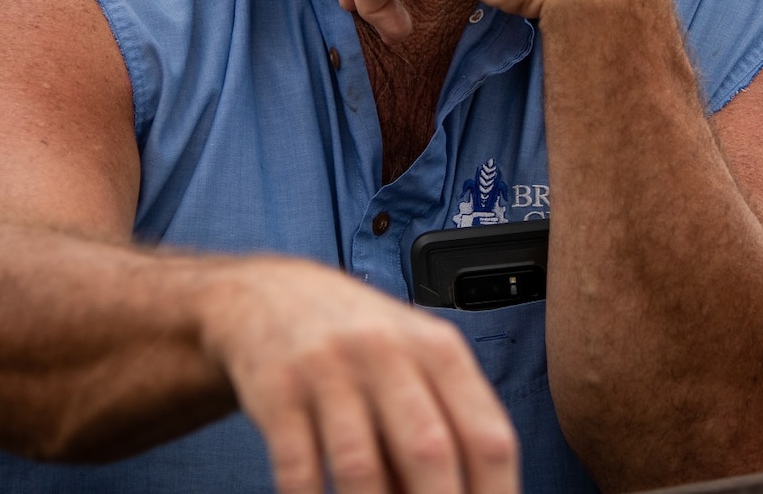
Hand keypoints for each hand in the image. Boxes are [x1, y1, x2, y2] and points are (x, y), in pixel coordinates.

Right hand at [199, 256, 519, 493]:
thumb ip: (441, 422)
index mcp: (437, 348)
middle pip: (430, 452)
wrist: (274, 292)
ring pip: (362, 469)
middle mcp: (387, 352)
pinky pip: (298, 470)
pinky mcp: (278, 388)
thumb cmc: (360, 337)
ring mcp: (330, 368)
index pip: (488, 437)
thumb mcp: (414, 358)